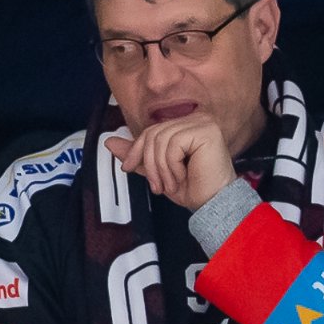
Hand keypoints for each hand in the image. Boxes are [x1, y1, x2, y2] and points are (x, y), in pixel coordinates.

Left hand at [105, 113, 237, 210]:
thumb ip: (137, 155)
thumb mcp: (157, 169)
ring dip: (161, 168)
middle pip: (154, 133)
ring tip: (171, 183)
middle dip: (150, 163)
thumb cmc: (194, 187)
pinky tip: (184, 176)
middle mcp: (197, 120)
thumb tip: (109, 142)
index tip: (129, 168)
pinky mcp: (207, 131)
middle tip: (157, 185)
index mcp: (186, 125)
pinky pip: (174, 144)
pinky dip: (173, 165)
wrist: (213, 203)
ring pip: (161, 139)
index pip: (151, 130)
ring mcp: (203, 123)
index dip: (136, 150)